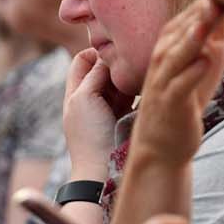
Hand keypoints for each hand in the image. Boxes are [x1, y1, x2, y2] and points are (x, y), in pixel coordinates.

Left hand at [62, 48, 133, 180]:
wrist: (103, 171)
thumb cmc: (89, 135)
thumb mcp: (84, 98)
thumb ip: (94, 74)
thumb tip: (108, 57)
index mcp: (75, 92)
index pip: (83, 60)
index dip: (95, 52)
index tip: (112, 51)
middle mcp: (92, 98)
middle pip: (104, 69)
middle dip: (116, 63)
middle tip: (131, 58)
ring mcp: (109, 109)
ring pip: (120, 82)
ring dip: (128, 76)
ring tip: (141, 70)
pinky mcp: (126, 118)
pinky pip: (133, 97)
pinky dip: (139, 89)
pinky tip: (147, 85)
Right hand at [129, 0, 223, 167]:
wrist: (163, 147)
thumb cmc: (183, 104)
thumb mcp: (200, 70)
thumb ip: (213, 45)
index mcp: (168, 51)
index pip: (183, 21)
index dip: (202, 5)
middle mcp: (161, 63)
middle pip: (176, 32)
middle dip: (197, 14)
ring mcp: (162, 84)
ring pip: (174, 56)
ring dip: (191, 37)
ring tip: (208, 20)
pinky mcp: (169, 106)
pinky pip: (178, 87)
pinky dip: (191, 73)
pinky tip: (205, 60)